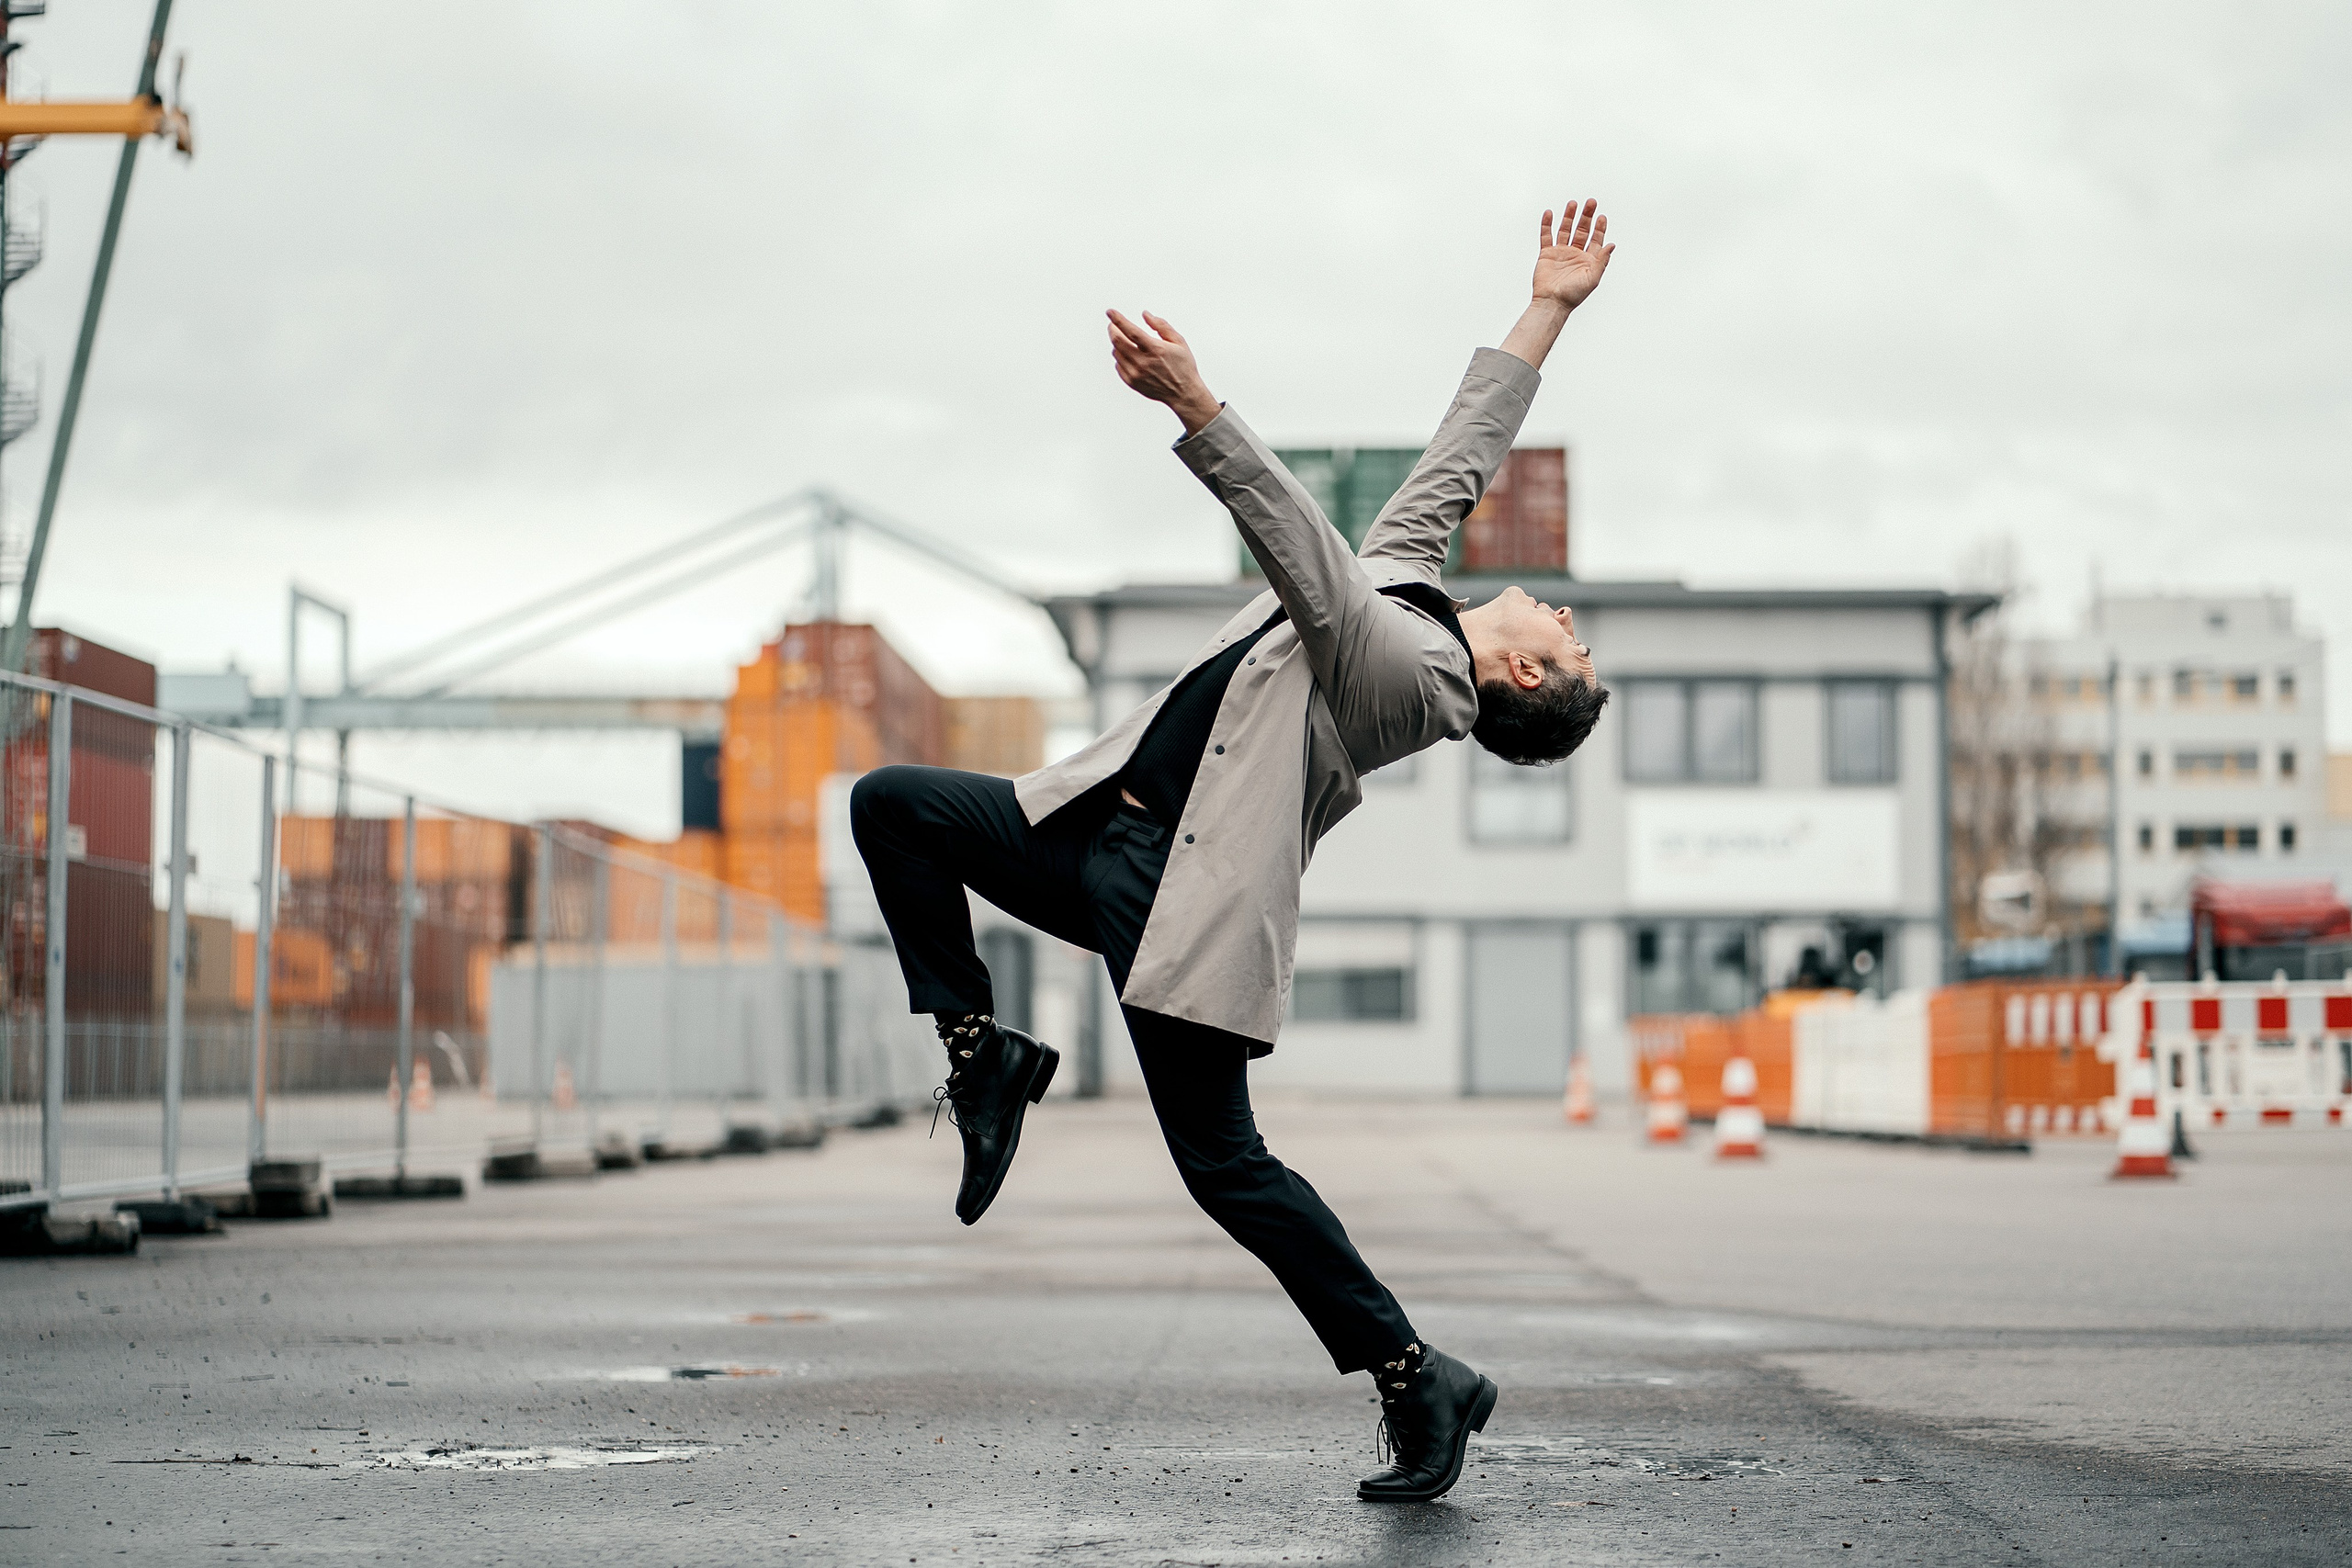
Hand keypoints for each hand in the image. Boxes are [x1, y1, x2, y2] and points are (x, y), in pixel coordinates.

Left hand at [1107, 309, 1221, 436]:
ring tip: (1126, 341)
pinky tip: (1129, 355)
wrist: (1183, 393)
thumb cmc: (1183, 366)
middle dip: (1113, 329)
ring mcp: (1136, 374)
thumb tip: (1145, 315)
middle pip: (1118, 341)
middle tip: (1113, 324)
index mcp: (1155, 349)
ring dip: (1117, 343)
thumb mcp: (1179, 342)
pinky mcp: (1132, 383)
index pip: (1131, 331)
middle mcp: (1143, 362)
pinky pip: (1118, 365)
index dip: (1118, 319)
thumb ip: (1161, 326)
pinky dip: (1120, 357)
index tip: (1110, 312)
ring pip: (1116, 353)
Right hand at [1531, 198, 1613, 311]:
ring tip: (1573, 203)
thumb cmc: (1573, 295)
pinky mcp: (1546, 254)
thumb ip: (1602, 261)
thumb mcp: (1592, 278)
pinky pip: (1546, 236)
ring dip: (1569, 217)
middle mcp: (1575, 254)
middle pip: (1582, 230)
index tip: (1601, 216)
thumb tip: (1612, 245)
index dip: (1599, 228)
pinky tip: (1549, 213)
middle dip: (1587, 217)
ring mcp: (1561, 253)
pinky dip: (1547, 225)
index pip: (1596, 239)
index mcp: (1588, 260)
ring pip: (1565, 230)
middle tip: (1591, 202)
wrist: (1551, 302)